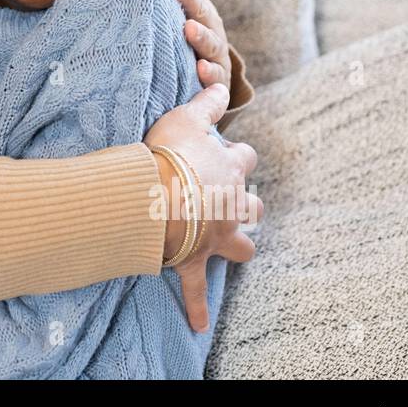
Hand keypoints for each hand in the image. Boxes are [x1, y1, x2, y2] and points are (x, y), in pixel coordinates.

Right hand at [144, 83, 263, 333]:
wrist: (154, 197)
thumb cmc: (169, 154)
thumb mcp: (186, 117)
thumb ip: (206, 100)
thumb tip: (219, 81)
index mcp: (230, 169)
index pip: (244, 157)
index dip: (236, 155)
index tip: (224, 153)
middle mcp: (231, 204)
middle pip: (253, 206)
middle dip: (247, 205)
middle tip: (231, 201)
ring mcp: (216, 236)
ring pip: (242, 246)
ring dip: (238, 246)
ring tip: (232, 246)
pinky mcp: (194, 260)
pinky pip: (196, 289)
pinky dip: (196, 308)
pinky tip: (197, 325)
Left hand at [146, 0, 231, 89]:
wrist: (205, 82)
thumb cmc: (179, 46)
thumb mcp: (167, 22)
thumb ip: (153, 1)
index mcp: (196, 9)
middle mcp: (210, 27)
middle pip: (201, 9)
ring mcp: (216, 53)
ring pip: (211, 42)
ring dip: (201, 34)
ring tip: (189, 28)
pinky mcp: (219, 79)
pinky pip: (216, 76)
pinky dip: (209, 72)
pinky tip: (200, 68)